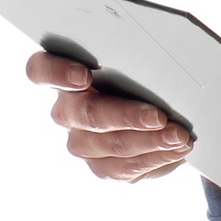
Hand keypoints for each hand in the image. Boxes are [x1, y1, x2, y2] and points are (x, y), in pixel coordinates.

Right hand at [26, 50, 193, 182]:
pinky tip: (176, 150)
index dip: (57, 73)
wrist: (157, 106)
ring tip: (179, 136)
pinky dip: (155, 158)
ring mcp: (81, 140)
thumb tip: (161, 58)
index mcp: (64, 72)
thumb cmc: (142, 70)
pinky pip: (124, 168)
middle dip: (126, 116)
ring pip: (110, 144)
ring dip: (149, 142)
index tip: (84, 75)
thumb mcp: (138, 56)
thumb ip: (135, 53)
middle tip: (159, 117)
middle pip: (85, 113)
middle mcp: (66, 109)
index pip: (41, 70)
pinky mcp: (101, 165)